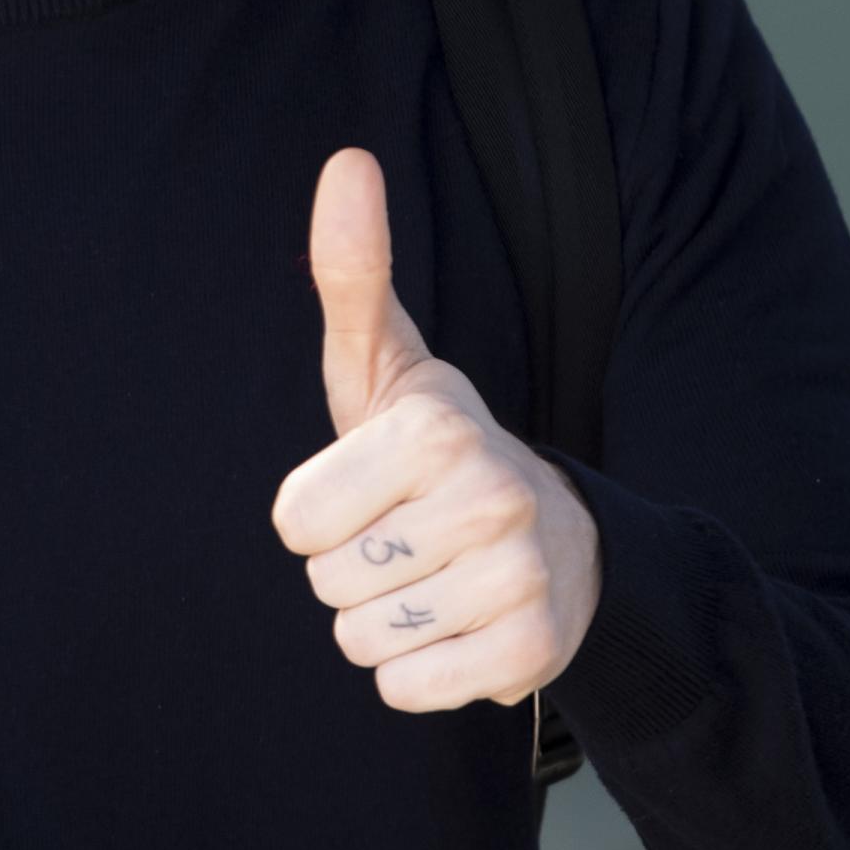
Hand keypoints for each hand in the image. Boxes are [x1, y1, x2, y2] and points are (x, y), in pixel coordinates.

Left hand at [271, 146, 602, 713]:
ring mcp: (519, 578)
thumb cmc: (434, 449)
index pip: (293, 521)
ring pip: (362, 641)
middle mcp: (489, 495)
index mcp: (436, 426)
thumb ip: (351, 269)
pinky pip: (406, 689)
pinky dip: (416, 673)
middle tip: (403, 536)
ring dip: (381, 622)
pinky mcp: (533, 654)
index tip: (369, 490)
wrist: (556, 538)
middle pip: (326, 583)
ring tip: (429, 577)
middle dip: (349, 569)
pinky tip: (455, 626)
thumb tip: (346, 160)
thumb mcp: (386, 364)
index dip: (315, 514)